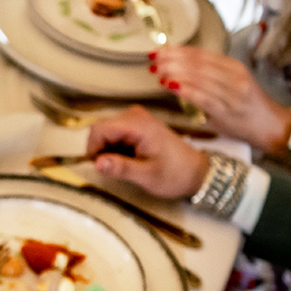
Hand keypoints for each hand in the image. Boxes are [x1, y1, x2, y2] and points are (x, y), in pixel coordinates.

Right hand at [86, 106, 210, 197]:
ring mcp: (136, 118)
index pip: (99, 130)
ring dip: (109, 150)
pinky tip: (130, 158)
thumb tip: (96, 163)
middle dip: (102, 150)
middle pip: (101, 130)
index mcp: (138, 125)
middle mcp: (134, 115)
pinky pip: (114, 134)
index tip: (100, 167)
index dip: (93, 149)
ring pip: (106, 133)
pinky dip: (116, 148)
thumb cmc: (175, 174)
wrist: (196, 172)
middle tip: (116, 168)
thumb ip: (121, 168)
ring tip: (127, 164)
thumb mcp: (147, 175)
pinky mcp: (136, 124)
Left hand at [149, 47, 290, 150]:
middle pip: (198, 63)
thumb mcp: (231, 83)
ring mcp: (232, 93)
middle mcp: (235, 77)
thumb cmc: (247, 106)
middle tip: (153, 60)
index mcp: (233, 67)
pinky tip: (170, 85)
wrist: (271, 126)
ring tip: (157, 71)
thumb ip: (209, 76)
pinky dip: (185, 90)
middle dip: (172, 60)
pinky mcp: (228, 110)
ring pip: (199, 78)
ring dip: (174, 72)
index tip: (159, 50)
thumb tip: (177, 67)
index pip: (201, 54)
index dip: (178, 50)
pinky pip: (203, 97)